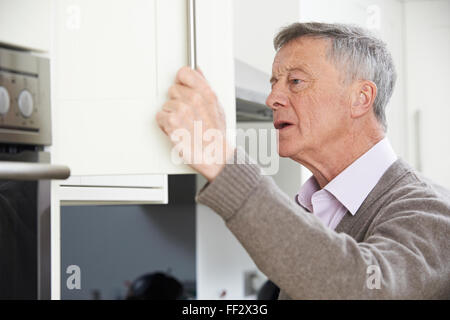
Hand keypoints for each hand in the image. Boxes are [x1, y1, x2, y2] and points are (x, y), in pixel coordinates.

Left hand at [156, 66, 233, 180]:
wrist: (214, 155)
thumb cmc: (216, 135)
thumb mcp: (217, 107)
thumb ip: (205, 87)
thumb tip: (198, 72)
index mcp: (206, 93)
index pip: (184, 73)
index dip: (182, 81)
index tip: (183, 88)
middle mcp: (194, 99)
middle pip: (173, 89)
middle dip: (177, 101)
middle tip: (187, 115)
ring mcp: (181, 110)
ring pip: (166, 104)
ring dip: (172, 114)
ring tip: (184, 124)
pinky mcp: (171, 121)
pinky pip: (160, 116)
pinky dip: (165, 125)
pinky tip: (177, 130)